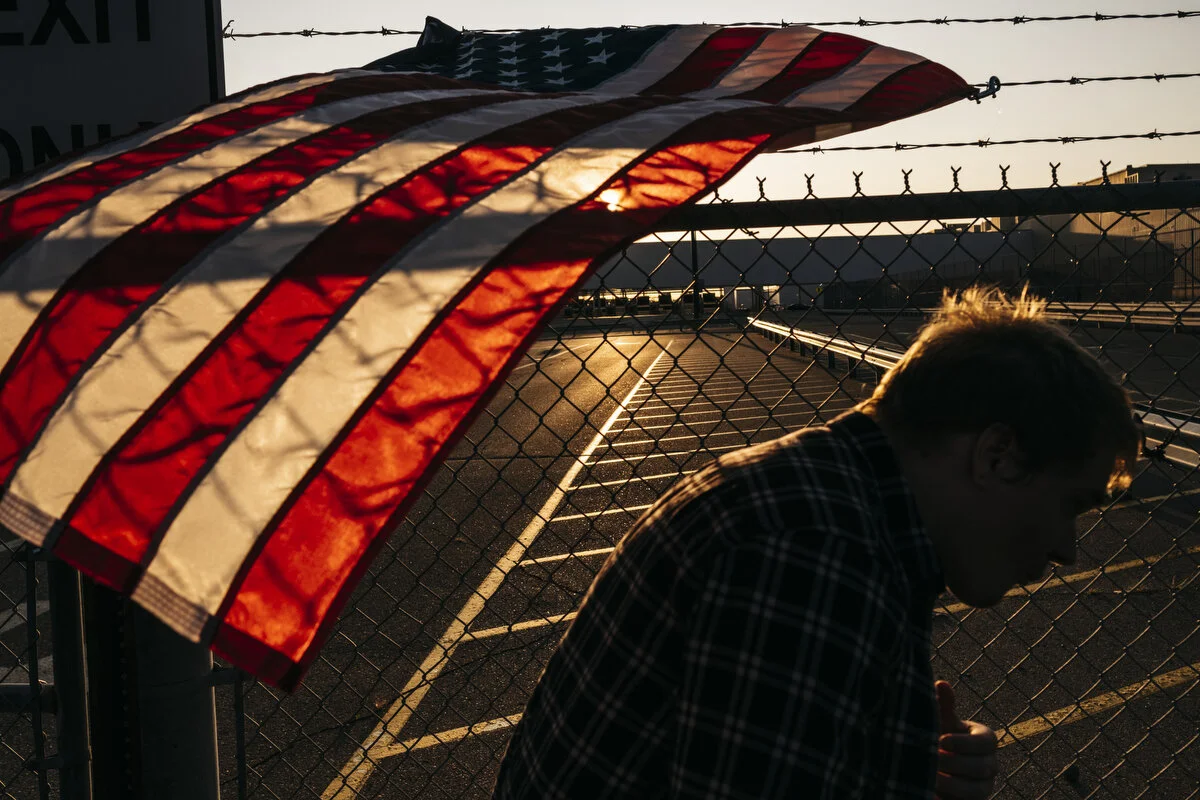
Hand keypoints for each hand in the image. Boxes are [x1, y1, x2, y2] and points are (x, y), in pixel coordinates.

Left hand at [935, 680, 997, 799]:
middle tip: (932, 759)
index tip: (942, 741)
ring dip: (952, 786)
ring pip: (977, 791)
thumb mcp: (942, 721)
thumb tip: (940, 683)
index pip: (986, 742)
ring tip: (930, 778)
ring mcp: (985, 787)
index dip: (965, 743)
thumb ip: (943, 705)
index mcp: (986, 740)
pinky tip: (931, 794)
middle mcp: (991, 764)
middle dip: (955, 764)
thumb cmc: (941, 736)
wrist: (936, 766)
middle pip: (982, 767)